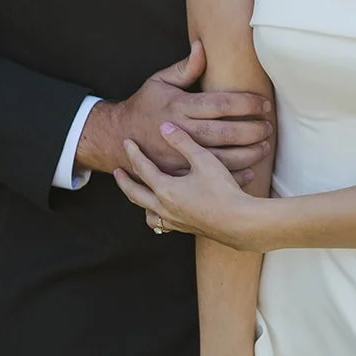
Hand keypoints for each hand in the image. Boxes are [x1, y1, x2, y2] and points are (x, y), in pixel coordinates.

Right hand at [77, 41, 272, 179]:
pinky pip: (209, 176)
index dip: (245, 104)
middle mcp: (180, 130)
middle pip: (224, 132)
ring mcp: (178, 154)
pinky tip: (251, 169)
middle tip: (269, 127)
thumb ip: (184, 68)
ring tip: (265, 146)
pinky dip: (232, 174)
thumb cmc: (144, 105)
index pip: (219, 104)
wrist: (118, 137)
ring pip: (220, 157)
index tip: (263, 104)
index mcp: (179, 106)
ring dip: (247, 153)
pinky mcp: (178, 172)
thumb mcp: (159, 81)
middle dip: (251, 130)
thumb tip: (202, 46)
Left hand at [113, 123, 264, 249]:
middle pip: (135, 193)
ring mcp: (174, 221)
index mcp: (165, 189)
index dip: (133, 153)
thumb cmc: (222, 190)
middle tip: (116, 171)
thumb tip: (165, 126)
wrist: (239, 223)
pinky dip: (158, 217)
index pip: (142, 168)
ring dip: (140, 202)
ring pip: (147, 212)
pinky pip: (163, 224)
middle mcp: (164, 207)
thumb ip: (182, 142)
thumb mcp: (203, 159)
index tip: (127, 142)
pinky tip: (164, 213)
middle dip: (125, 181)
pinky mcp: (185, 229)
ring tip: (138, 194)